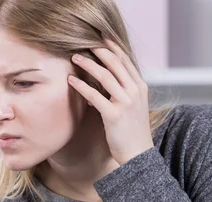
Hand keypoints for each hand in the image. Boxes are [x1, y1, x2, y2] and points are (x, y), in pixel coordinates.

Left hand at [68, 37, 153, 165]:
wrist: (138, 154)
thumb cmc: (131, 132)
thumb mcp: (131, 108)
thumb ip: (121, 93)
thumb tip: (102, 83)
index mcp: (141, 87)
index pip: (126, 61)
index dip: (113, 48)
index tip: (101, 38)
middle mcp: (135, 91)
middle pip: (116, 64)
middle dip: (99, 51)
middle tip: (83, 43)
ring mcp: (126, 102)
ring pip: (105, 76)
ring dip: (88, 64)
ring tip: (75, 57)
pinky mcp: (114, 115)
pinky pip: (95, 96)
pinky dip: (82, 86)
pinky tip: (71, 80)